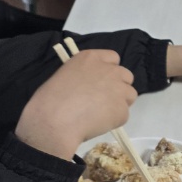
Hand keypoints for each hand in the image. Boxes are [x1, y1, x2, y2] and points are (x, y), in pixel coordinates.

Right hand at [15, 48, 137, 159]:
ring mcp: (118, 89)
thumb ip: (85, 76)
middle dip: (119, 87)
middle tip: (103, 100)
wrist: (55, 120)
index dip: (109, 70)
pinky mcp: (122, 109)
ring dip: (120, 103)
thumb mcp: (66, 75)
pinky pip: (123, 115)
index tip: (102, 81)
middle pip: (126, 76)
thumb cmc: (51, 99)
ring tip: (100, 114)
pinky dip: (114, 121)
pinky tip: (97, 124)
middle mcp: (109, 70)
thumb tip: (92, 86)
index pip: (113, 58)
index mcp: (91, 58)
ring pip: (130, 95)